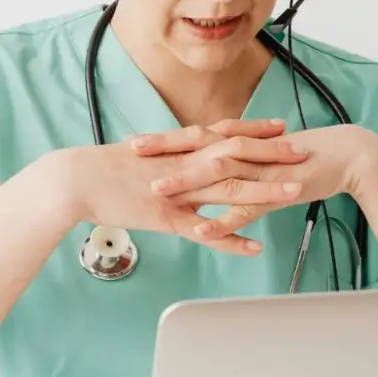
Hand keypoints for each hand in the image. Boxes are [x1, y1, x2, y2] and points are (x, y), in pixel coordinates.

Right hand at [50, 120, 310, 255]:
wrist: (74, 179)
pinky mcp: (168, 217)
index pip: (224, 134)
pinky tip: (255, 247)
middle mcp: (184, 165)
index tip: (280, 128)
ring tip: (295, 192)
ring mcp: (178, 191)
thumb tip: (175, 153)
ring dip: (265, 191)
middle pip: (236, 156)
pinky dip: (232, 239)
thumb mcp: (139, 155)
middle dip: (272, 155)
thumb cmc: (100, 168)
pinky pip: (205, 231)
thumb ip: (163, 155)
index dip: (255, 132)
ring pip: (230, 190)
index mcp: (178, 149)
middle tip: (303, 153)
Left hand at [135, 123, 377, 237]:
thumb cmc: (302, 157)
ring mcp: (260, 171)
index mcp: (239, 141)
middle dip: (164, 150)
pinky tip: (202, 230)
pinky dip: (223, 220)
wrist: (344, 157)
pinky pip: (245, 209)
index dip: (164, 139)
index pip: (194, 136)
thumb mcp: (261, 156)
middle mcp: (245, 151)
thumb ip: (235, 161)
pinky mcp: (276, 192)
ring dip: (186, 182)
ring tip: (157, 190)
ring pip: (217, 175)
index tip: (133, 141)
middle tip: (132, 152)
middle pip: (198, 147)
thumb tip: (210, 165)